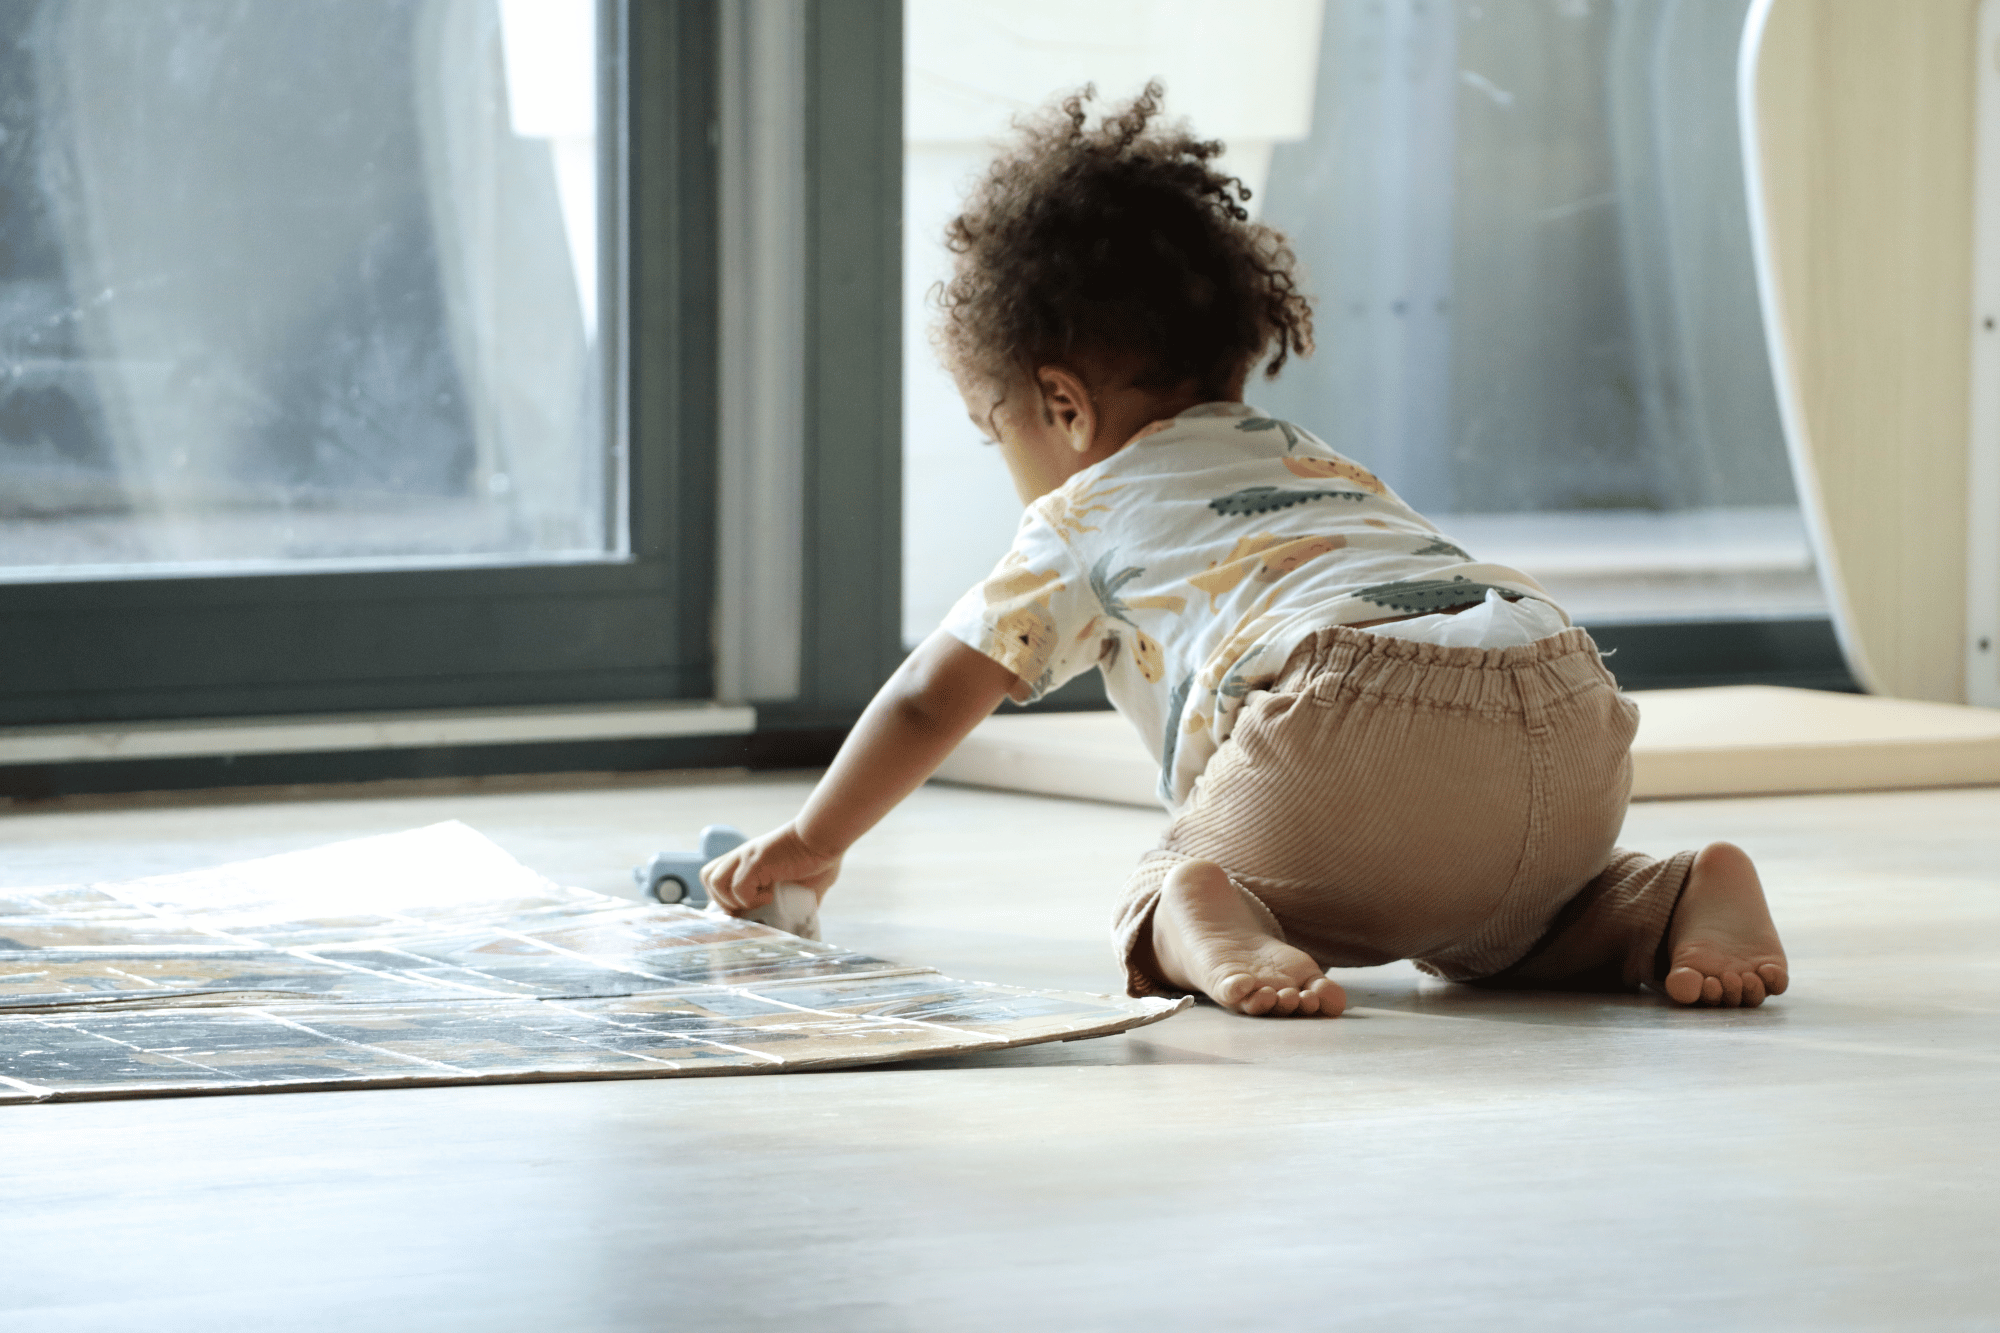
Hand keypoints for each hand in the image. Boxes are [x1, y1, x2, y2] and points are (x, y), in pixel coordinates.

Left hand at [700, 822, 840, 915]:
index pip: (717, 876)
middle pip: (708, 877)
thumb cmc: (821, 855)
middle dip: (722, 901)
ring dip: (732, 901)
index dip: (724, 898)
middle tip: (746, 909)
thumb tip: (804, 920)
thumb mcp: (807, 882)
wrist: (826, 836)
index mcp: (750, 860)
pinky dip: (751, 899)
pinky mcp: (755, 860)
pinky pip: (738, 888)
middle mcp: (742, 856)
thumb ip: (800, 898)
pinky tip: (771, 896)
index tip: (743, 913)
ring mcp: (746, 856)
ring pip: (714, 881)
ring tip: (756, 903)